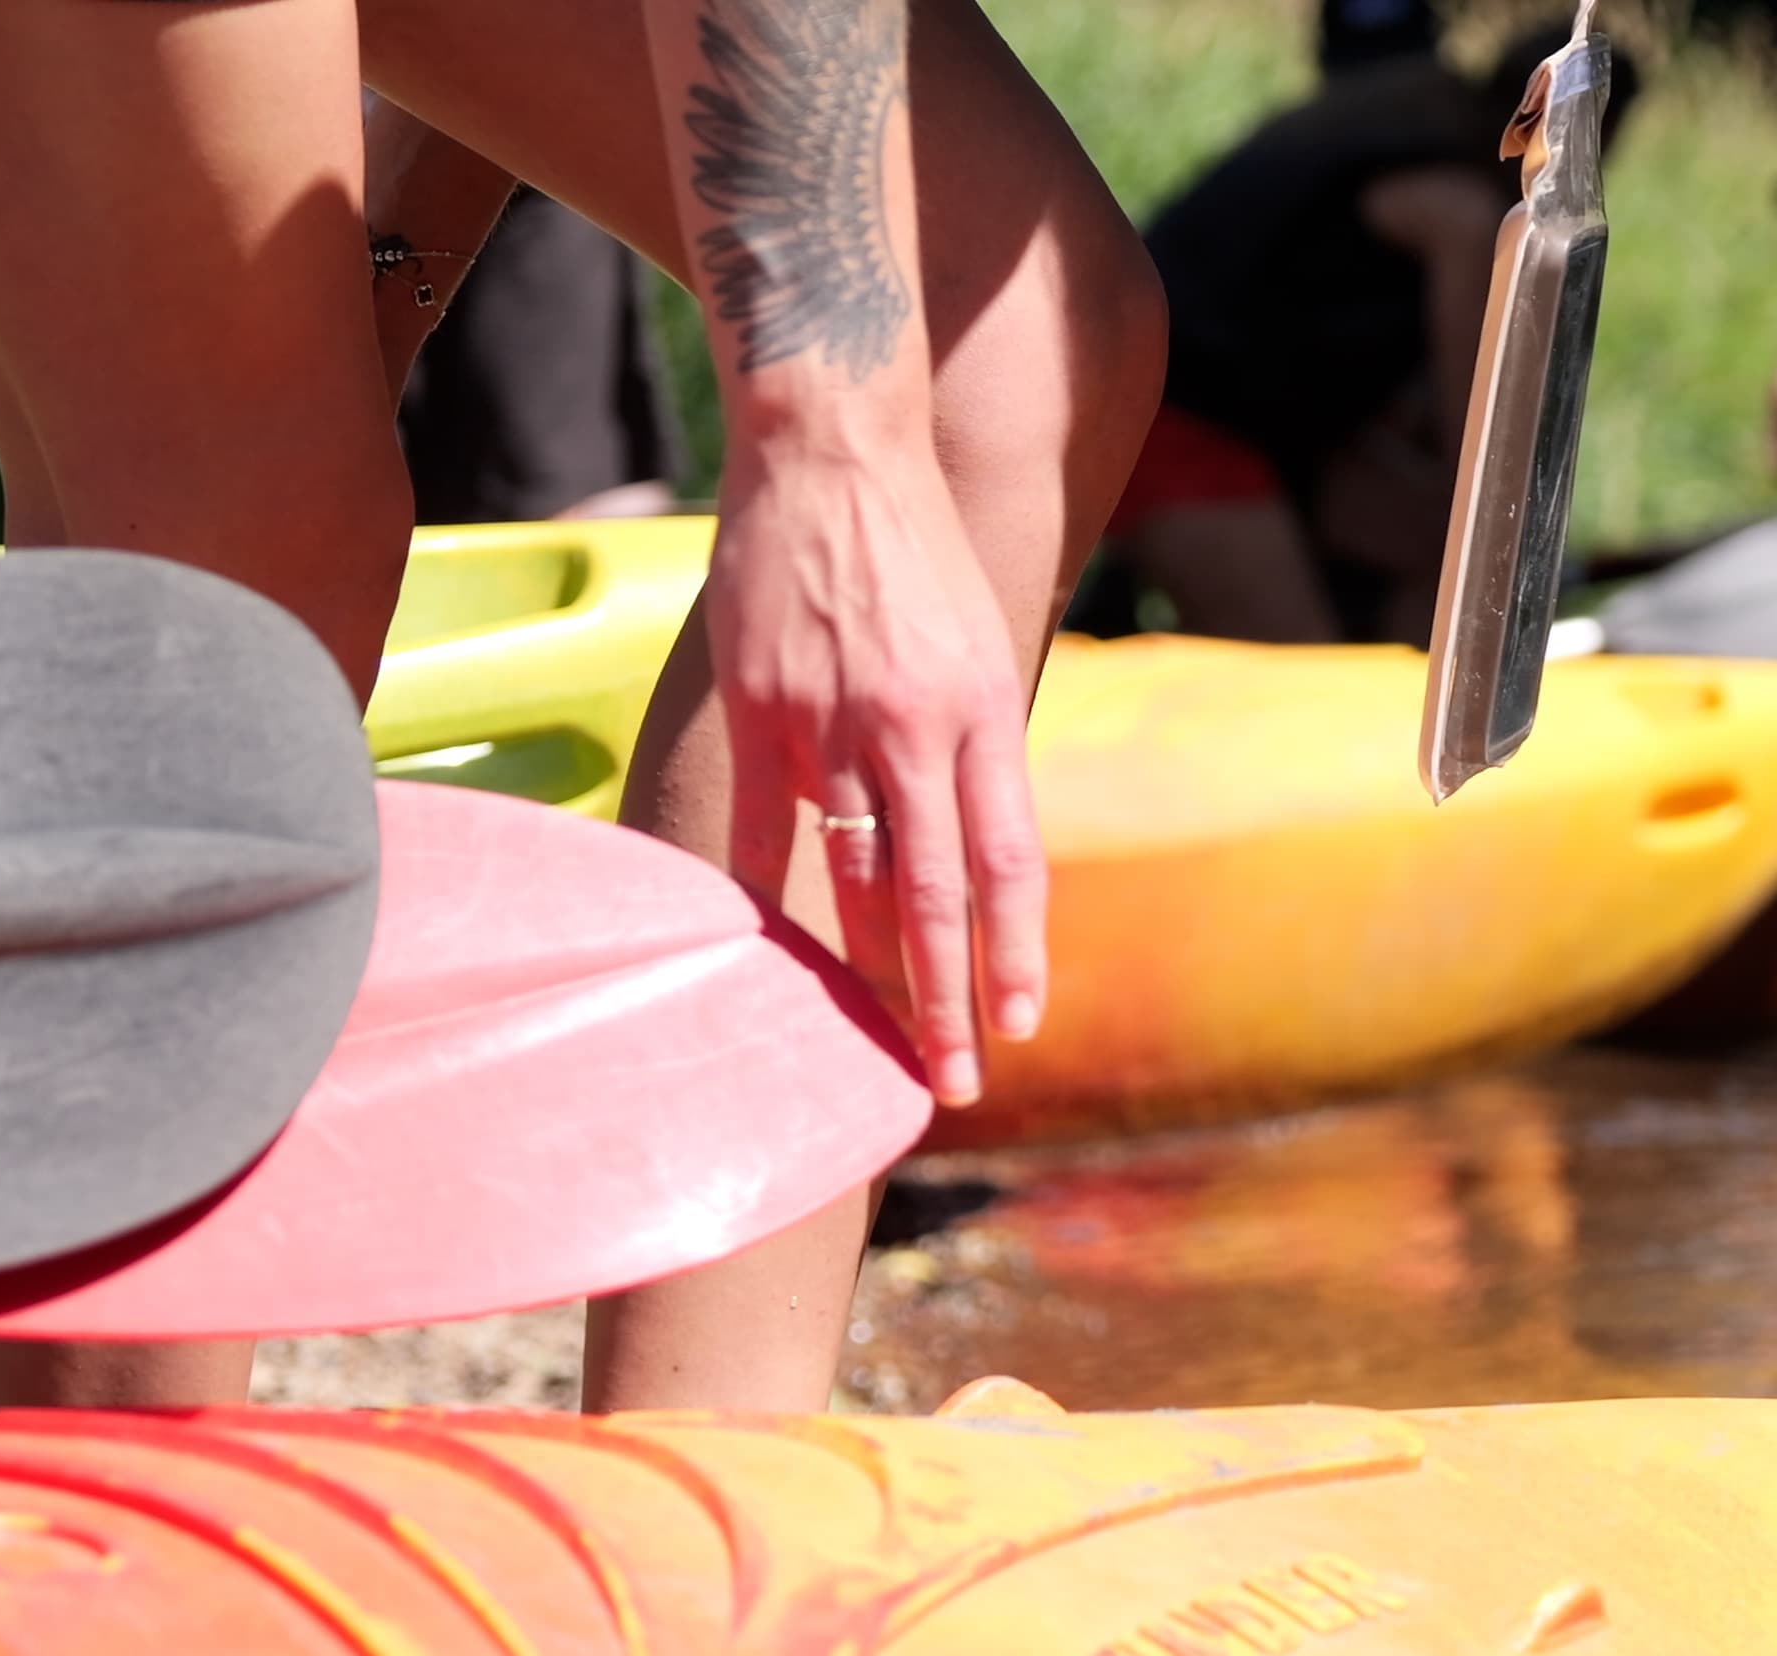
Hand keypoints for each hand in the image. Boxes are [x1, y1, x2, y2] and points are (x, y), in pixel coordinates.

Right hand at [707, 421, 1045, 1109]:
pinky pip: (756, 832)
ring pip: (852, 875)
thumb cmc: (917, 559)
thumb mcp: (982, 649)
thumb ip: (976, 752)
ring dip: (865, 968)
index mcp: (984, 715)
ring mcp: (829, 723)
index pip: (1009, 865)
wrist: (835, 455)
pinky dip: (762, 900)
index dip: (1016, 954)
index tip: (1020, 1027)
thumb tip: (974, 857)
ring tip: (874, 1033)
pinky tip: (768, 958)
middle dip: (945, 999)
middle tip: (953, 1079)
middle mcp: (914, 730)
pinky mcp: (758, 709)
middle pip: (935, 895)